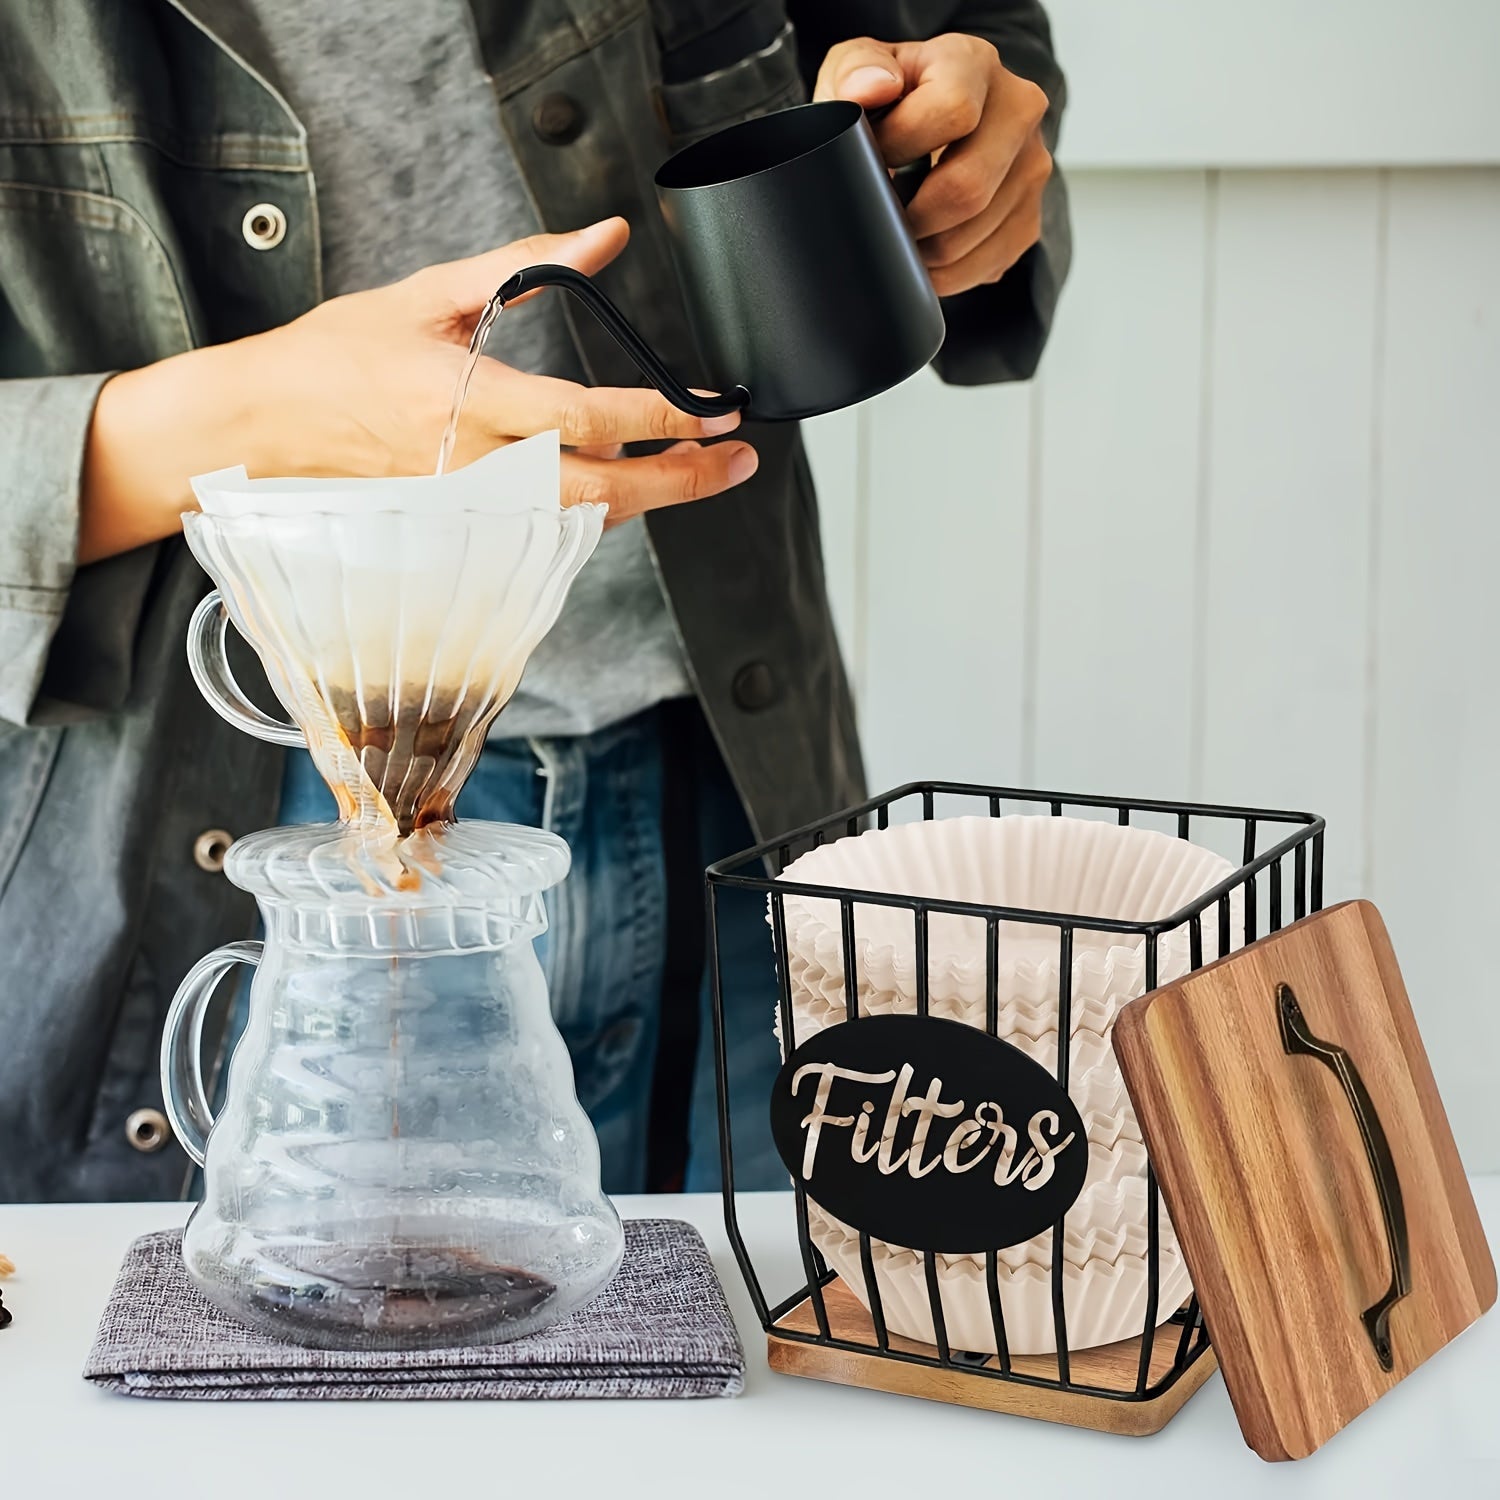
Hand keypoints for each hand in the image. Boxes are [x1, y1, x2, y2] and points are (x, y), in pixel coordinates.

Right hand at [80, 219, 756, 562]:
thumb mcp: (428, 293)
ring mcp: (472, 507)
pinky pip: (551, 528)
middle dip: (682, 480)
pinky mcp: (467, 527)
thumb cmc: (337, 358)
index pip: (584, 418)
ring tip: (703, 469)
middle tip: (737, 460)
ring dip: (652, 499)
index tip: (712, 408)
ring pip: (583, 520)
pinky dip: (602, 510)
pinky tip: (634, 487)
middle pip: (602, 490)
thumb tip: (601, 237)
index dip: (659, 418)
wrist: (266, 427)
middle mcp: (474, 466)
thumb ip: (523, 266)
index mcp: (465, 400)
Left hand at [815, 34, 1051, 296]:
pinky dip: (943, 274)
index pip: (953, 112)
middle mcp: (1018, 109)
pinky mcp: (1030, 216)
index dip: (901, 148)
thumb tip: (868, 90)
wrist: (934, 122)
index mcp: (974, 63)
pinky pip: (985, 264)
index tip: (874, 161)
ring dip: (923, 252)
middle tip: (883, 217)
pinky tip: (924, 252)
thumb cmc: (893, 100)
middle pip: (968, 189)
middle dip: (912, 218)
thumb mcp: (861, 70)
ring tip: (899, 234)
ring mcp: (1032, 166)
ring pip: (971, 237)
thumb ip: (855, 71)